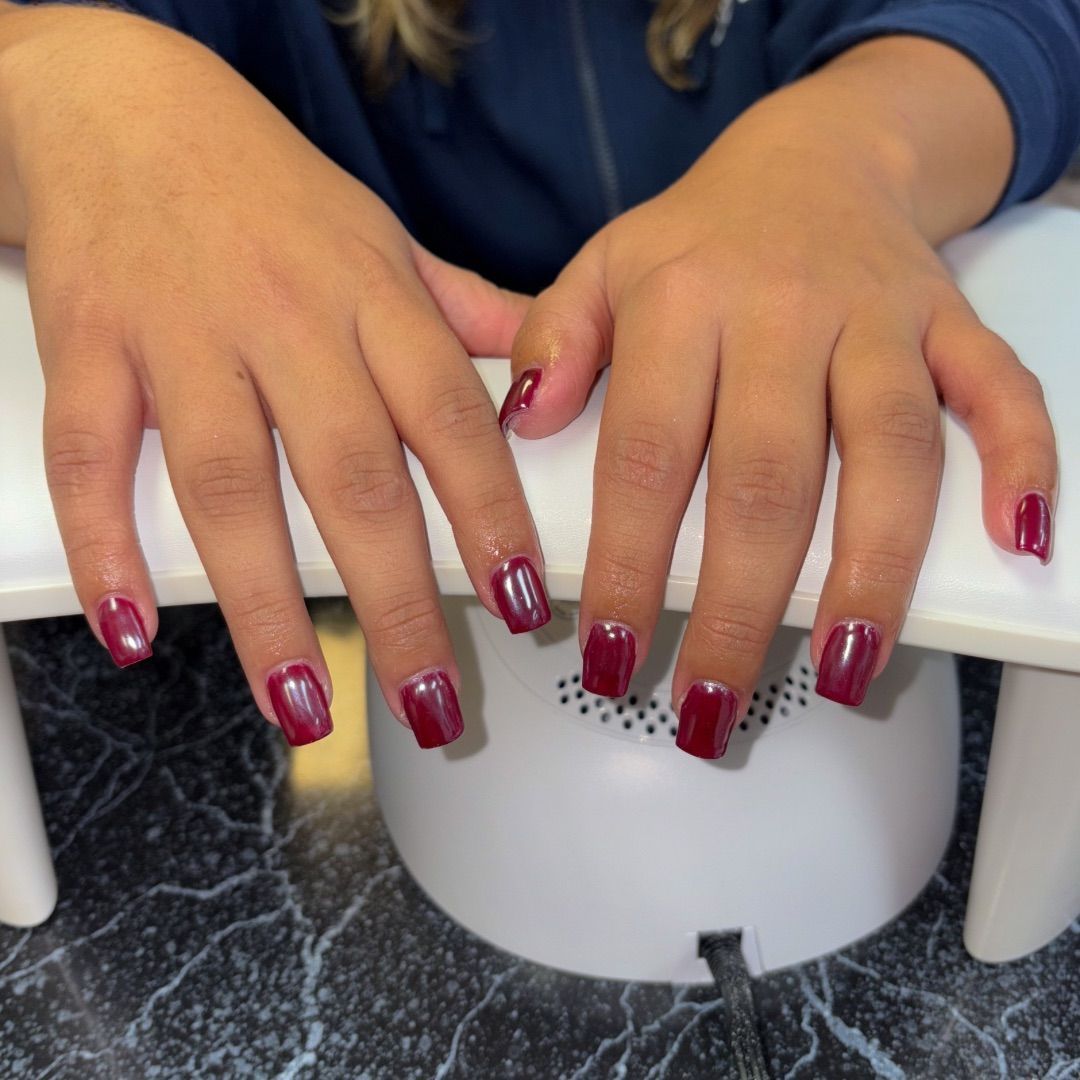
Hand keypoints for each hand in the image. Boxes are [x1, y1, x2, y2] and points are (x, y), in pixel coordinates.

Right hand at [3, 11, 547, 746]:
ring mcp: (184, 335)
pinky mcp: (92, 344)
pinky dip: (103, 546)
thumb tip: (544, 382)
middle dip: (398, 602)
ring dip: (264, 607)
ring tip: (301, 701)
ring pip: (228, 486)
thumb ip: (467, 315)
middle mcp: (288, 320)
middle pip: (352, 478)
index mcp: (374, 298)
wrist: (125, 108)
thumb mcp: (388, 240)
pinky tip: (131, 626)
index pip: (453, 421)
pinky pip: (89, 454)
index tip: (520, 606)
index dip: (491, 518)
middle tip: (430, 701)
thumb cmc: (270, 191)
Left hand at [502, 42, 1055, 757]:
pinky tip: (1014, 539)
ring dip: (869, 573)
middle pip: (765, 481)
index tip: (612, 653)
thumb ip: (552, 340)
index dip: (630, 567)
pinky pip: (1000, 391)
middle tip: (712, 705)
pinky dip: (1019, 461)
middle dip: (738, 610)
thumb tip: (524, 423)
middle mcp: (785, 310)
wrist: (813, 158)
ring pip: (886, 454)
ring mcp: (879, 318)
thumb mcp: (601, 267)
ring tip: (841, 671)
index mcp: (684, 301)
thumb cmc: (699, 238)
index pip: (647, 456)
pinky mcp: (950, 324)